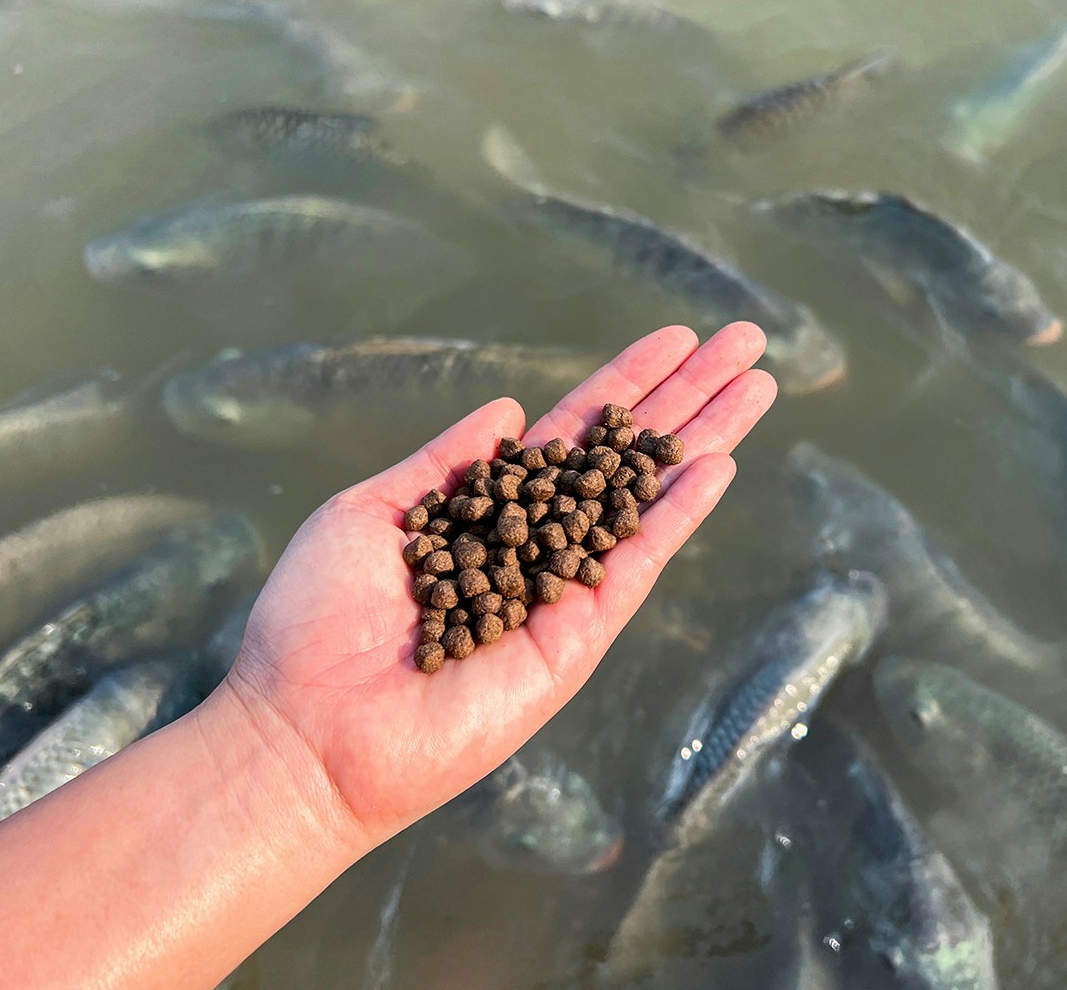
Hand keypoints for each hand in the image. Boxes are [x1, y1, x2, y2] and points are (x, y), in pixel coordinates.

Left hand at [221, 323, 775, 845]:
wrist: (307, 727)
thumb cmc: (317, 621)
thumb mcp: (372, 513)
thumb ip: (447, 464)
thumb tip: (510, 412)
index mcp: (488, 513)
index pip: (574, 434)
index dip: (625, 385)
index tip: (675, 339)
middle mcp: (537, 546)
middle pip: (627, 457)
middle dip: (688, 398)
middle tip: (745, 342)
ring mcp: (565, 591)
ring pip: (649, 501)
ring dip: (707, 441)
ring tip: (759, 384)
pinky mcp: (576, 637)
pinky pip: (637, 564)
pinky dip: (679, 514)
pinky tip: (717, 465)